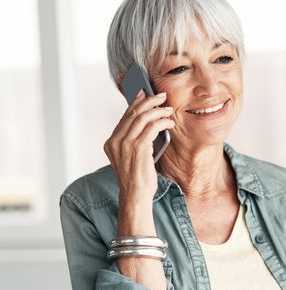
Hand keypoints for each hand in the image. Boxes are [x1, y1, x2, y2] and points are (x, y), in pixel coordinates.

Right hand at [104, 90, 174, 210]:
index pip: (124, 117)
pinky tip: (170, 122)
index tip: (146, 93)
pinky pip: (152, 127)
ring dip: (158, 110)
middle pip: (133, 113)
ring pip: (143, 117)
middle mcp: (115, 141)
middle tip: (162, 96)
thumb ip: (133, 140)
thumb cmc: (137, 178)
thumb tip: (147, 121)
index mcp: (110, 142)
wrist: (136, 196)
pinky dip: (162, 122)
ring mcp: (124, 144)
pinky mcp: (137, 148)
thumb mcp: (130, 157)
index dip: (136, 102)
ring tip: (168, 109)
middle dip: (149, 101)